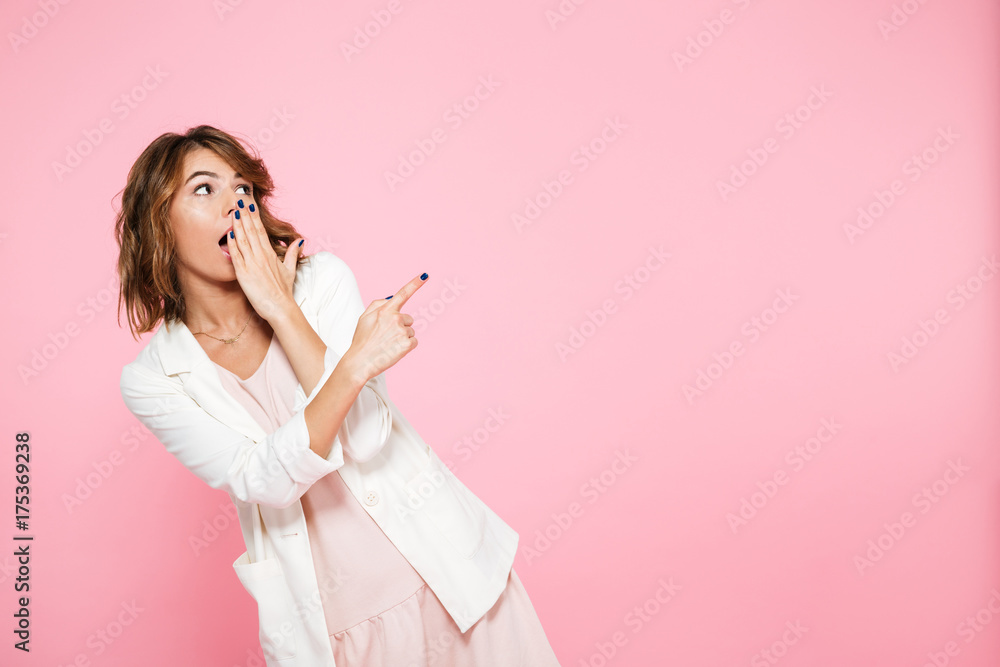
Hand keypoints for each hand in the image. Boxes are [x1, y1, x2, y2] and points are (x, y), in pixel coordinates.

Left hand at [228, 198, 302, 322]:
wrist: (280, 308)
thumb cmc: (283, 291)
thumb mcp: (290, 269)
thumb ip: (292, 253)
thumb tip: (299, 240)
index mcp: (270, 254)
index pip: (261, 231)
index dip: (254, 217)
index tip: (249, 206)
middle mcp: (261, 257)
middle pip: (251, 231)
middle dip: (244, 215)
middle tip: (238, 201)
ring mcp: (252, 265)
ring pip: (243, 240)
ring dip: (237, 225)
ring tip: (233, 212)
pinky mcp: (244, 274)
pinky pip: (237, 256)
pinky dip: (232, 245)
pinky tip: (228, 234)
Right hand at [344, 273, 428, 381]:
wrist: (359, 362)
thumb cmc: (361, 340)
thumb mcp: (364, 318)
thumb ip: (378, 304)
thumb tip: (392, 298)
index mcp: (385, 310)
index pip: (403, 293)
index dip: (415, 283)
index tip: (425, 275)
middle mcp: (395, 318)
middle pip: (409, 319)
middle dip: (401, 326)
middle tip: (386, 336)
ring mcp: (402, 331)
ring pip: (411, 331)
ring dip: (403, 337)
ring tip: (388, 344)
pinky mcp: (407, 344)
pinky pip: (414, 342)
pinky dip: (407, 347)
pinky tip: (394, 350)